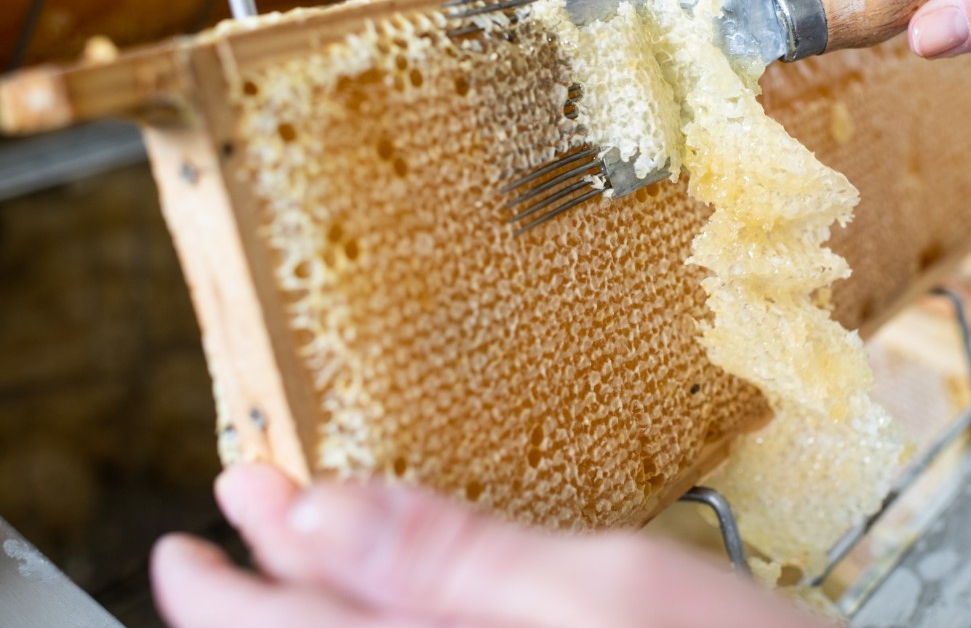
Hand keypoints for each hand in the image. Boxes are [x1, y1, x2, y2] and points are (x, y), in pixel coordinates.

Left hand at [151, 463, 828, 627]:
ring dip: (323, 605)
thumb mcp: (613, 596)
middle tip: (241, 516)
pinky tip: (406, 592)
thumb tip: (311, 509)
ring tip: (305, 547)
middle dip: (261, 591)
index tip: (212, 498)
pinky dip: (389, 619)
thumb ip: (454, 560)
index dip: (223, 577)